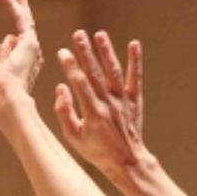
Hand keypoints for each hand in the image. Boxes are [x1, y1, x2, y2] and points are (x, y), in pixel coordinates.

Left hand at [0, 0, 42, 115]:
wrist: (6, 99)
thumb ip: (4, 56)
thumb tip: (8, 37)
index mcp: (25, 67)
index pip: (19, 48)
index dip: (13, 39)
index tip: (10, 34)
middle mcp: (32, 56)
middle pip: (25, 29)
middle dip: (21, 12)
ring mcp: (32, 48)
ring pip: (24, 20)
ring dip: (14, 3)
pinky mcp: (29, 41)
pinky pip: (20, 18)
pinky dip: (12, 4)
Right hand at [54, 29, 146, 174]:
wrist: (127, 161)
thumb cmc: (97, 151)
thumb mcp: (73, 138)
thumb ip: (64, 112)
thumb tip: (60, 88)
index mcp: (92, 113)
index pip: (80, 85)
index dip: (71, 67)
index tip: (62, 51)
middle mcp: (109, 104)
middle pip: (96, 73)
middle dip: (86, 52)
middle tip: (78, 34)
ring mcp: (123, 101)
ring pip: (114, 72)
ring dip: (107, 52)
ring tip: (99, 35)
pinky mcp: (134, 100)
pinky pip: (135, 78)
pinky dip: (135, 61)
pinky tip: (134, 44)